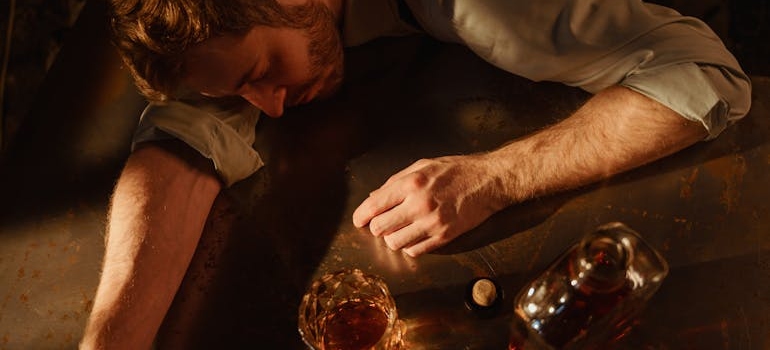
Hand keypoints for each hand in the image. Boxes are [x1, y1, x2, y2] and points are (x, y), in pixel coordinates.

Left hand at [352, 153, 506, 256]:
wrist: (489, 181)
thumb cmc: (457, 170)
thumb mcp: (423, 165)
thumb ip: (396, 181)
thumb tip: (374, 196)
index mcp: (411, 183)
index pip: (374, 206)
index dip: (361, 216)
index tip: (359, 220)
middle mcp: (419, 204)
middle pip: (380, 228)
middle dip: (377, 227)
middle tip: (383, 222)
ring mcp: (432, 223)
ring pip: (395, 243)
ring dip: (393, 238)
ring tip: (401, 229)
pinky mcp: (444, 237)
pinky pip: (415, 251)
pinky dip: (410, 246)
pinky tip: (415, 235)